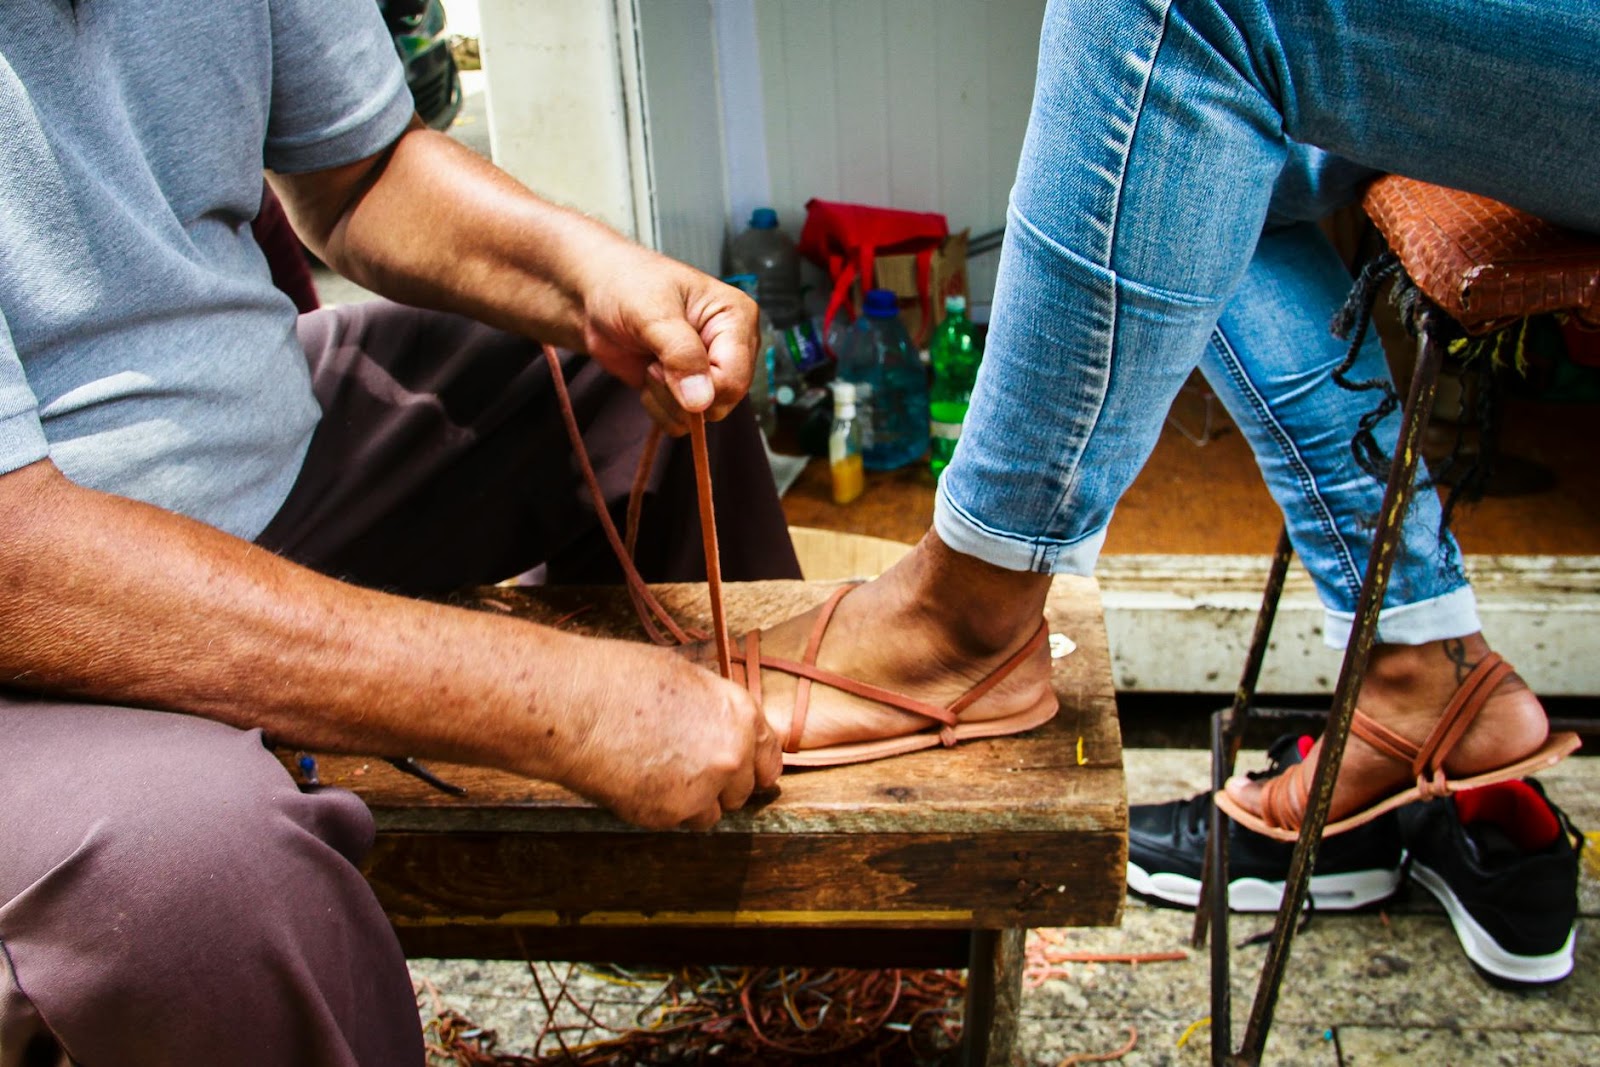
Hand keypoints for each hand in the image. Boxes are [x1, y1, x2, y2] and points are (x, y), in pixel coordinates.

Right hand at [542, 639, 781, 828]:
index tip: (746, 773)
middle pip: (742, 790)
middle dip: (720, 786)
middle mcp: (730, 755)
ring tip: (655, 774)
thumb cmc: (616, 678)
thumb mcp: (682, 676)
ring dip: (691, 802)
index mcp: (739, 714)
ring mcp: (701, 789)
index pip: (770, 755)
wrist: (571, 705)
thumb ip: (712, 709)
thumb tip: (719, 726)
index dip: (756, 765)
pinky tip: (634, 781)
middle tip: (686, 771)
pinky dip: (660, 810)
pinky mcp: (667, 815)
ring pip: (710, 814)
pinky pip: (675, 823)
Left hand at [574, 242, 759, 434]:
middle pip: (722, 402)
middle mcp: (731, 349)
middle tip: (653, 361)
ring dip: (665, 399)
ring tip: (650, 363)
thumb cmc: (627, 286)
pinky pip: (682, 422)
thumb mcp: (652, 312)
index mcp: (736, 319)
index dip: (700, 385)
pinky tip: (648, 376)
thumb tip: (701, 401)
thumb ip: (680, 353)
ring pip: (701, 417)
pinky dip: (658, 407)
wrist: (597, 295)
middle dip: (678, 391)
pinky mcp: (689, 390)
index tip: (661, 365)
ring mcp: (711, 372)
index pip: (735, 378)